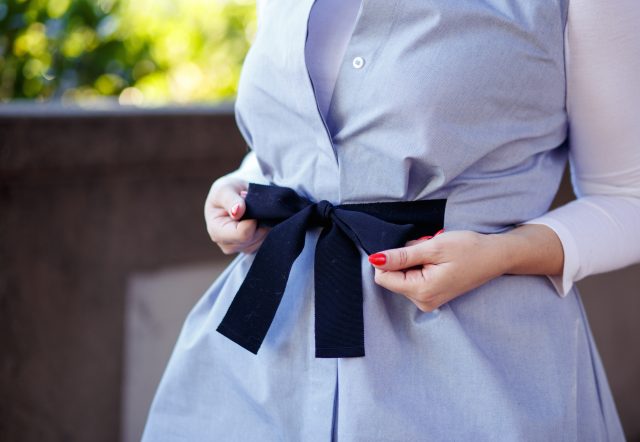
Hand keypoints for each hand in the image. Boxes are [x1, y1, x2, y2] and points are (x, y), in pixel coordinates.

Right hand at [204, 175, 268, 254]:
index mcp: (216, 231)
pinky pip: (266, 240)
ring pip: (262, 240)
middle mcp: (227, 244)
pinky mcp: (252, 247)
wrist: (233, 196)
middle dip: (258, 220)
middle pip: (254, 238)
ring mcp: (240, 248)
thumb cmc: (226, 192)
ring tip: (254, 210)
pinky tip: (258, 218)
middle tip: (251, 204)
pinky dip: (267, 227)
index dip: (252, 219)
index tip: (248, 202)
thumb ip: (230, 200)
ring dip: (264, 223)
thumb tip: (238, 211)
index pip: (242, 234)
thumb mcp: (225, 189)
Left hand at [368, 229, 509, 311]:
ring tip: (436, 256)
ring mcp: (427, 301)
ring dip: (414, 261)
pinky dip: (420, 266)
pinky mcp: (432, 296)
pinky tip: (437, 262)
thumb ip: (402, 256)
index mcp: (421, 291)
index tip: (411, 249)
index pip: (383, 277)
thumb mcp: (433, 247)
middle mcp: (422, 302)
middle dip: (405, 259)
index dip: (390, 259)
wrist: (495, 256)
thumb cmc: (468, 249)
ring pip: (402, 276)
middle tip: (428, 251)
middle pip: (393, 277)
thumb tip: (375, 260)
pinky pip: (413, 279)